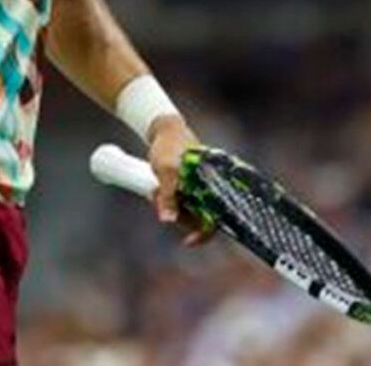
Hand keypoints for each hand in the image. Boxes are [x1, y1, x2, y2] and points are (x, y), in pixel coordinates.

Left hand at [148, 115, 214, 247]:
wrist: (163, 128)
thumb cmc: (169, 146)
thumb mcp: (166, 170)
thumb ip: (168, 196)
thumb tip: (167, 220)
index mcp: (213, 184)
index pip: (215, 218)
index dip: (203, 233)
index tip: (187, 241)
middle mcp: (208, 188)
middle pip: (197, 217)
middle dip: (177, 214)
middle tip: (157, 198)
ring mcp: (198, 188)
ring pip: (185, 211)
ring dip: (169, 206)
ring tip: (155, 189)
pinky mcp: (187, 186)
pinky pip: (178, 202)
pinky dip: (166, 200)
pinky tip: (155, 188)